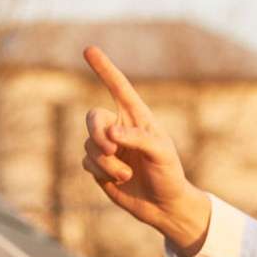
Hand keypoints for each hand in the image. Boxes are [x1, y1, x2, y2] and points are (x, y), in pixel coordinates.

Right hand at [81, 46, 211, 253]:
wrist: (164, 206)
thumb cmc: (169, 175)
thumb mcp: (161, 154)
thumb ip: (137, 139)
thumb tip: (110, 133)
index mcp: (137, 117)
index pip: (118, 87)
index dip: (104, 68)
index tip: (89, 49)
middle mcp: (119, 128)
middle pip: (93, 118)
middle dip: (97, 132)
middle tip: (111, 147)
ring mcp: (107, 147)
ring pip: (89, 145)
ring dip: (106, 162)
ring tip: (127, 174)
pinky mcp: (99, 166)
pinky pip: (87, 162)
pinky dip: (101, 172)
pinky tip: (119, 180)